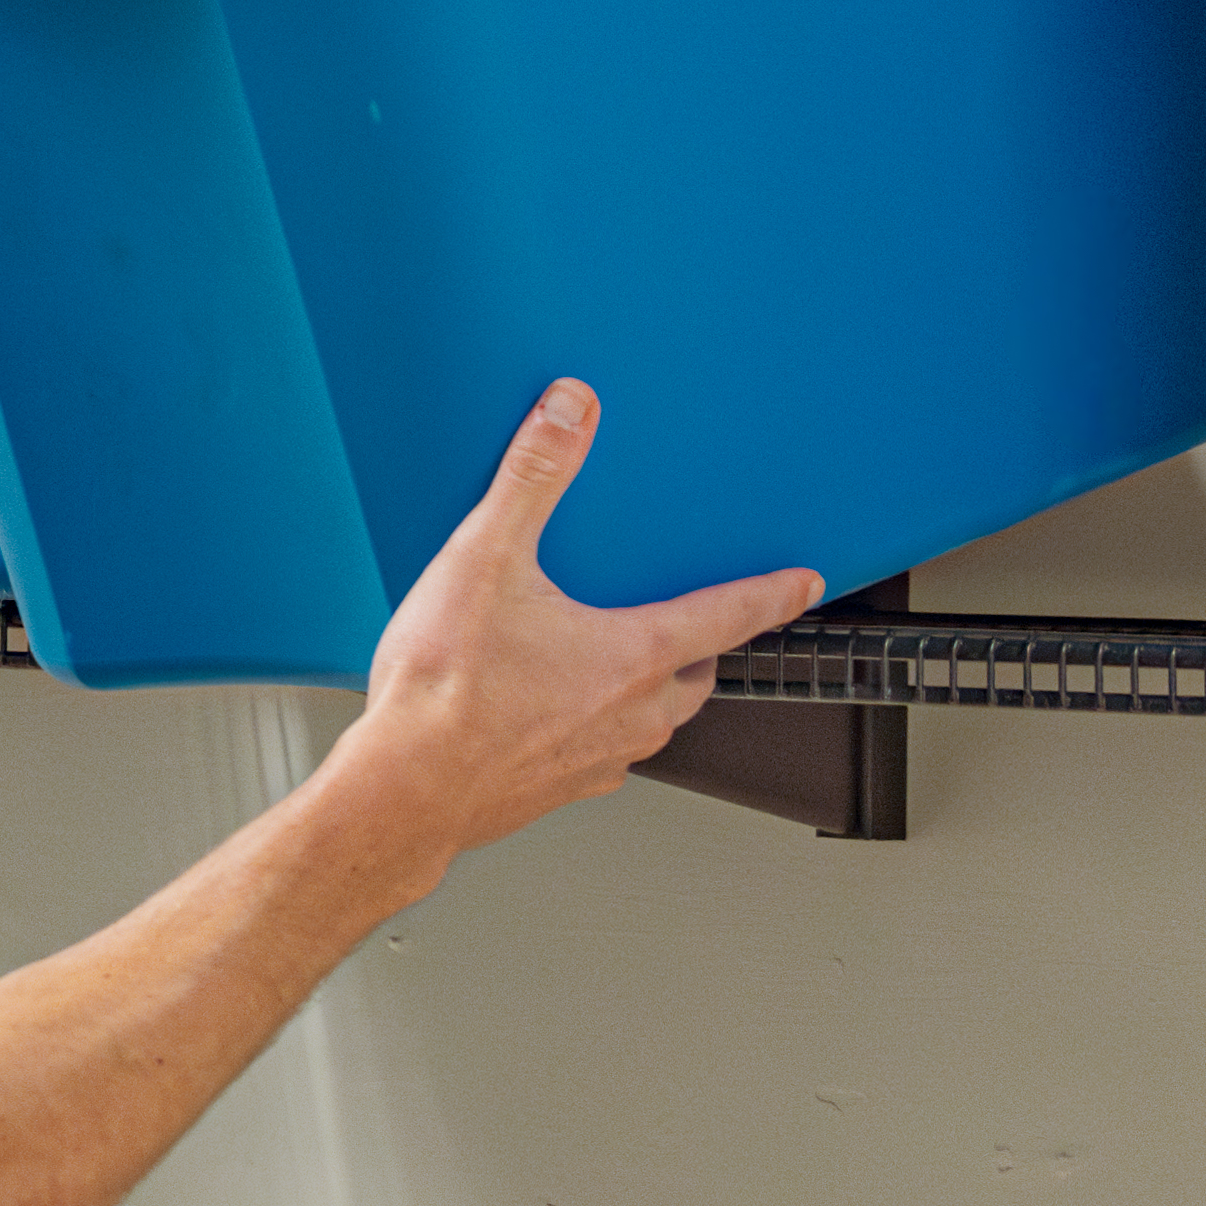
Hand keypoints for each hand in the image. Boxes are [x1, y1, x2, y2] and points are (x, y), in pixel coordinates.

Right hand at [327, 383, 822, 859]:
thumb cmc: (444, 694)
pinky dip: (596, 726)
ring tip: (615, 661)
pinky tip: (550, 709)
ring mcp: (600, 759)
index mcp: (633, 655)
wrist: (402, 791)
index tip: (803, 584)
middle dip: (704, 647)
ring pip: (655, 721)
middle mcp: (631, 714)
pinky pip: (604, 754)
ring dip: (651, 690)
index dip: (771, 593)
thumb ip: (532, 478)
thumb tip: (569, 413)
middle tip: (698, 625)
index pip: (728, 615)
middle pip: (698, 676)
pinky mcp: (560, 790)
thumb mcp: (485, 559)